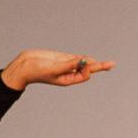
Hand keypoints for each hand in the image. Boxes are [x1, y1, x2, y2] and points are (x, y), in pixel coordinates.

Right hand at [0, 49, 114, 90]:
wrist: (24, 65)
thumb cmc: (37, 71)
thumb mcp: (54, 68)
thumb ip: (69, 64)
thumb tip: (83, 60)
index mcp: (68, 80)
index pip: (84, 75)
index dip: (88, 68)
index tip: (84, 62)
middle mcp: (69, 73)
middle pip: (87, 69)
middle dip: (99, 66)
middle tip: (113, 64)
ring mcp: (65, 65)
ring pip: (82, 63)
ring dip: (92, 62)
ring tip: (107, 64)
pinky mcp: (61, 58)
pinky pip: (75, 58)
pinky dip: (82, 57)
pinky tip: (90, 58)